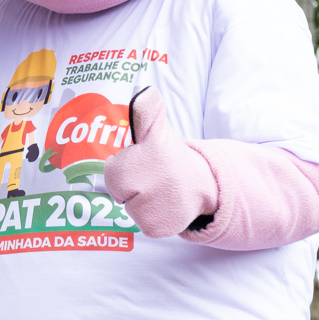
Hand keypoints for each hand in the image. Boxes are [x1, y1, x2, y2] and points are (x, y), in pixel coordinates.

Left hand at [102, 86, 217, 237]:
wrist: (201, 186)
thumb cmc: (167, 158)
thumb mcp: (156, 132)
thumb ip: (146, 112)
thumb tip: (145, 92)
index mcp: (152, 149)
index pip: (117, 163)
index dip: (124, 163)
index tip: (144, 153)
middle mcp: (155, 177)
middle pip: (117, 188)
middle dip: (128, 184)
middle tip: (149, 179)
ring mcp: (157, 204)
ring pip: (128, 208)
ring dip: (138, 202)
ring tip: (158, 193)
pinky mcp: (158, 227)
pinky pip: (141, 224)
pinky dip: (149, 219)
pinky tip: (164, 208)